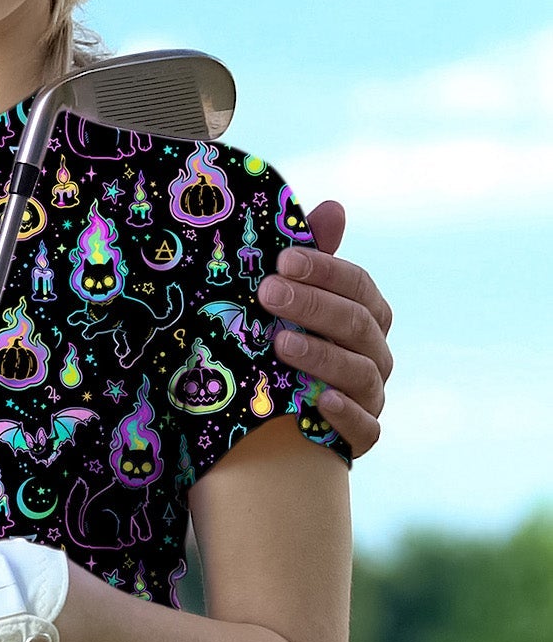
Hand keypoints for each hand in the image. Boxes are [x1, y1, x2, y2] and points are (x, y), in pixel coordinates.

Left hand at [256, 199, 392, 456]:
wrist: (275, 412)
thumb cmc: (286, 338)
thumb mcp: (291, 297)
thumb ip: (312, 257)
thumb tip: (334, 206)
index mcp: (365, 313)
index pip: (358, 285)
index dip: (324, 270)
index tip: (282, 260)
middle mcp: (375, 352)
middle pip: (357, 324)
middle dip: (312, 306)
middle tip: (267, 293)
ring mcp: (370, 394)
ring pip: (360, 373)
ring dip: (321, 356)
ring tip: (280, 344)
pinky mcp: (361, 435)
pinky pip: (365, 428)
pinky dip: (345, 414)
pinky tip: (319, 400)